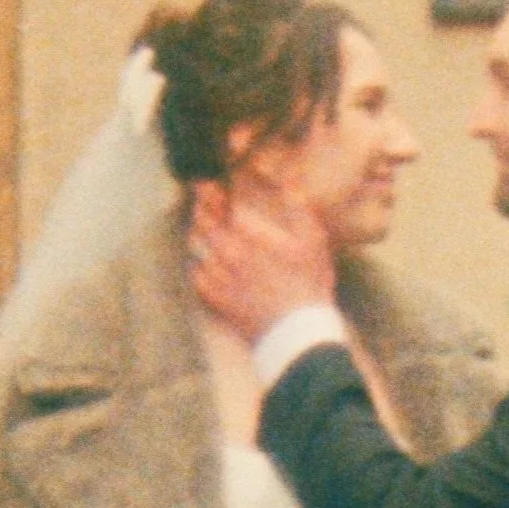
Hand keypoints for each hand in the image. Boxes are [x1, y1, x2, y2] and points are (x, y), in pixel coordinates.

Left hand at [189, 180, 333, 342]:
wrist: (297, 331)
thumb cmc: (308, 283)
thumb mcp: (312, 240)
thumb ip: (298, 205)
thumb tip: (290, 176)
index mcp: (248, 234)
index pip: (219, 203)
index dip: (210, 190)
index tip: (209, 182)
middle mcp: (227, 252)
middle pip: (202, 222)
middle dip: (201, 207)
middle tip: (203, 199)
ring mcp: (219, 276)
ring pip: (196, 245)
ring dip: (198, 231)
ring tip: (202, 224)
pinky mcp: (216, 298)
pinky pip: (197, 274)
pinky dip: (198, 262)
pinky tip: (206, 260)